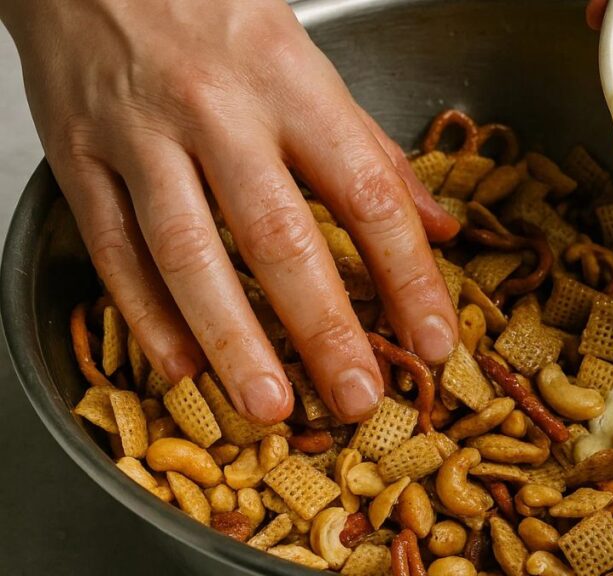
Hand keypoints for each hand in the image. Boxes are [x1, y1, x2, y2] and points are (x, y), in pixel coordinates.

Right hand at [1, 0, 459, 423]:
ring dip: (232, 337)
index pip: (366, 192)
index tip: (434, 337)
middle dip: (324, 327)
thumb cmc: (212, 12)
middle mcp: (218, 112)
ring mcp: (140, 135)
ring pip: (187, 250)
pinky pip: (111, 246)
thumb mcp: (309, 62)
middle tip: (360, 397)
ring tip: (271, 406)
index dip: (407, 273)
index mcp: (292, 85)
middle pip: (279, 234)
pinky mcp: (77, 156)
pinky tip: (182, 367)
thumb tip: (437, 227)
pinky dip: (144, 315)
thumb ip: (372, 148)